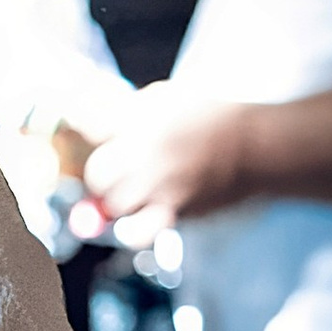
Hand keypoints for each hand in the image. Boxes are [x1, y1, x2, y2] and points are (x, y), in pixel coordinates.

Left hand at [80, 85, 250, 236]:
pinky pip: (138, 232)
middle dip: (102, 173)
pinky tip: (141, 218)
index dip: (78, 124)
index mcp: (144, 117)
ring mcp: (159, 184)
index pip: (88, 122)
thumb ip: (127, 110)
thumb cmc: (210, 118)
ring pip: (114, 204)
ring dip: (118, 200)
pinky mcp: (174, 212)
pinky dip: (134, 229)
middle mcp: (147, 151)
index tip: (75, 125)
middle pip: (97, 173)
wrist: (256, 145)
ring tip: (136, 191)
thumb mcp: (167, 98)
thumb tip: (86, 117)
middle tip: (117, 171)